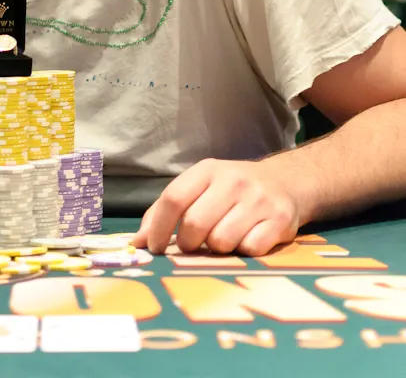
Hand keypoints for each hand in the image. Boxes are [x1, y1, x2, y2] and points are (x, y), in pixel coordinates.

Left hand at [133, 158, 300, 256]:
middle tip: (193, 245)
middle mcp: (233, 181)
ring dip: (217, 249)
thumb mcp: (200, 187)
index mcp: (207, 170)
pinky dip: (243, 252)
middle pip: (195, 224)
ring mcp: (258, 200)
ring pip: (221, 241)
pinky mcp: (280, 220)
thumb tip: (138, 242)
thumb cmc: (230, 191)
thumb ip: (167, 210)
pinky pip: (249, 250)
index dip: (158, 227)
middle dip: (188, 243)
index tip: (153, 247)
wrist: (284, 183)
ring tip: (223, 238)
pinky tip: (247, 239)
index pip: (173, 198)